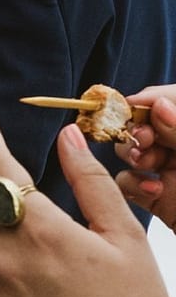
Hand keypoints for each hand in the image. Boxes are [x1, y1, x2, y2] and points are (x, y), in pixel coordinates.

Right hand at [117, 86, 175, 224]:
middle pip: (143, 124)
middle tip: (142, 140)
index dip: (149, 100)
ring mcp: (168, 171)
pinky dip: (133, 184)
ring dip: (133, 155)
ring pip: (130, 151)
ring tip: (146, 164)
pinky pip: (127, 184)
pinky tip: (153, 189)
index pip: (167, 100)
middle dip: (137, 130)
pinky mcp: (155, 197)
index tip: (134, 106)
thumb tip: (157, 105)